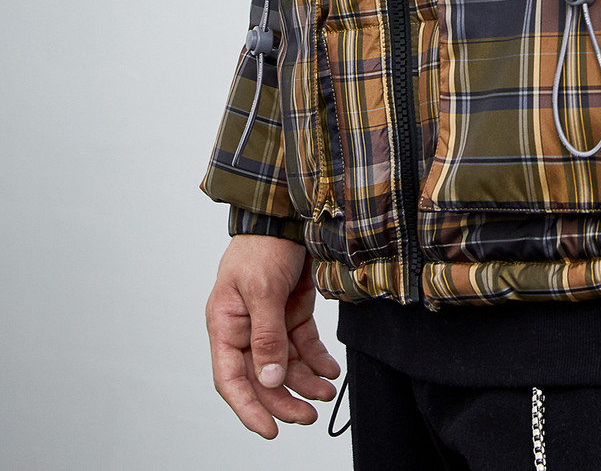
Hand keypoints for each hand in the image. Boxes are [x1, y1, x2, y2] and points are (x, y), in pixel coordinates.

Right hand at [205, 234, 339, 438]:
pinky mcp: (292, 313)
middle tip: (308, 416)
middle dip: (285, 399)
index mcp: (225, 326)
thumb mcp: (261, 290)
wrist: (287, 214)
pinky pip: (303, 346)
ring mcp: (270, 322)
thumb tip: (270, 378)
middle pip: (262, 378)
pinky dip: (317, 360)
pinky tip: (330, 371)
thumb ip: (266, 335)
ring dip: (305, 382)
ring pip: (286, 365)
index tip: (269, 429)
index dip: (248, 408)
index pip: (231, 379)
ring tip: (327, 393)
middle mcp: (246, 329)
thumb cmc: (263, 245)